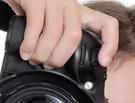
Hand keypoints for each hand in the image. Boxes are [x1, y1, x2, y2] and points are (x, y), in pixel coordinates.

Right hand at [2, 0, 118, 67]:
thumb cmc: (31, 5)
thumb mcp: (51, 19)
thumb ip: (57, 35)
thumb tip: (53, 62)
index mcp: (78, 11)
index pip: (106, 24)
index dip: (110, 44)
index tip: (103, 61)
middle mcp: (69, 4)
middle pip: (74, 36)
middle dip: (59, 58)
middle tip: (48, 65)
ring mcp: (53, 1)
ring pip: (55, 34)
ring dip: (42, 53)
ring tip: (33, 59)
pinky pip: (36, 26)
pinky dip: (29, 44)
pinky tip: (25, 52)